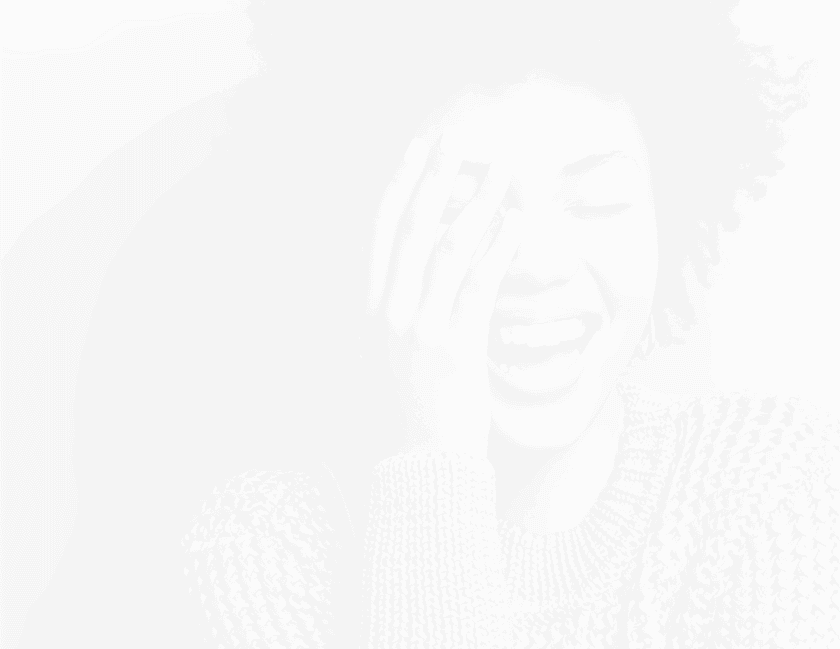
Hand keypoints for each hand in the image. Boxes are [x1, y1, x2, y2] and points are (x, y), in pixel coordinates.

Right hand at [366, 134, 523, 456]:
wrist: (414, 471)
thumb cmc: (395, 420)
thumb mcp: (373, 365)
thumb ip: (380, 322)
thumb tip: (392, 286)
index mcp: (365, 313)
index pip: (378, 235)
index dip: (397, 189)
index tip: (413, 154)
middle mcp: (386, 312)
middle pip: (411, 229)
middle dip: (433, 178)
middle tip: (455, 138)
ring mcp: (419, 328)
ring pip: (448, 249)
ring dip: (475, 203)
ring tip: (499, 170)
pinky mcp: (454, 347)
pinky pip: (479, 284)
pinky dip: (499, 248)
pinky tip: (516, 221)